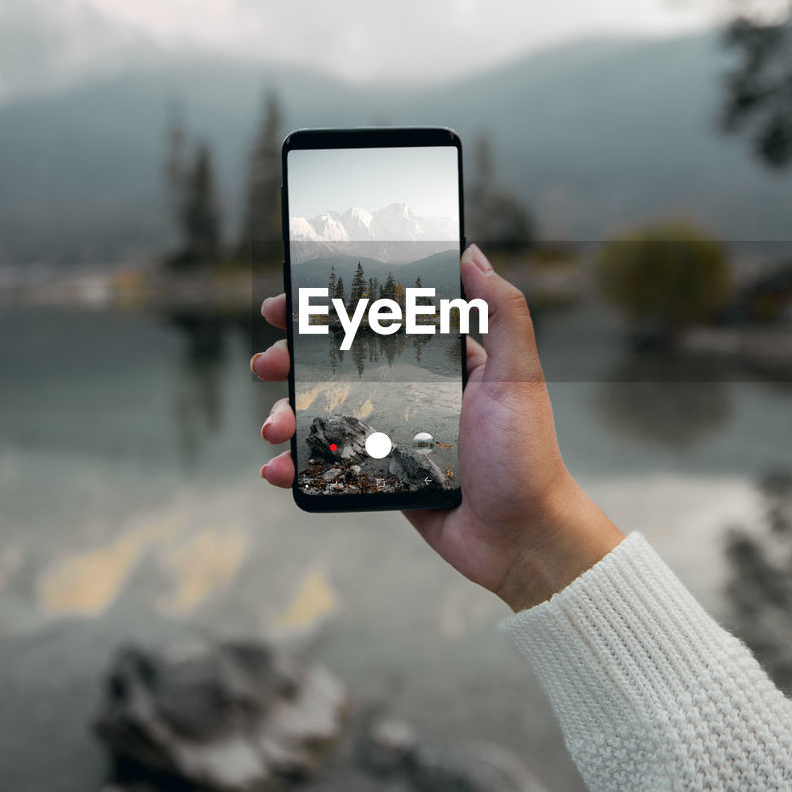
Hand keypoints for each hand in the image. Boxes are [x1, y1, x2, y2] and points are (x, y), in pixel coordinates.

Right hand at [252, 245, 622, 610]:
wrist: (521, 538)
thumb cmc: (526, 455)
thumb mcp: (518, 376)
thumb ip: (501, 313)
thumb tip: (472, 253)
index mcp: (440, 361)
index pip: (377, 320)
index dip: (330, 307)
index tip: (290, 301)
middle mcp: (411, 392)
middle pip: (336, 363)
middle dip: (292, 359)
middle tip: (266, 362)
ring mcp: (392, 434)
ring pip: (323, 413)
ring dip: (287, 413)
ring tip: (273, 426)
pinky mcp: (381, 476)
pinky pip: (329, 463)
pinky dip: (296, 464)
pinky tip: (277, 468)